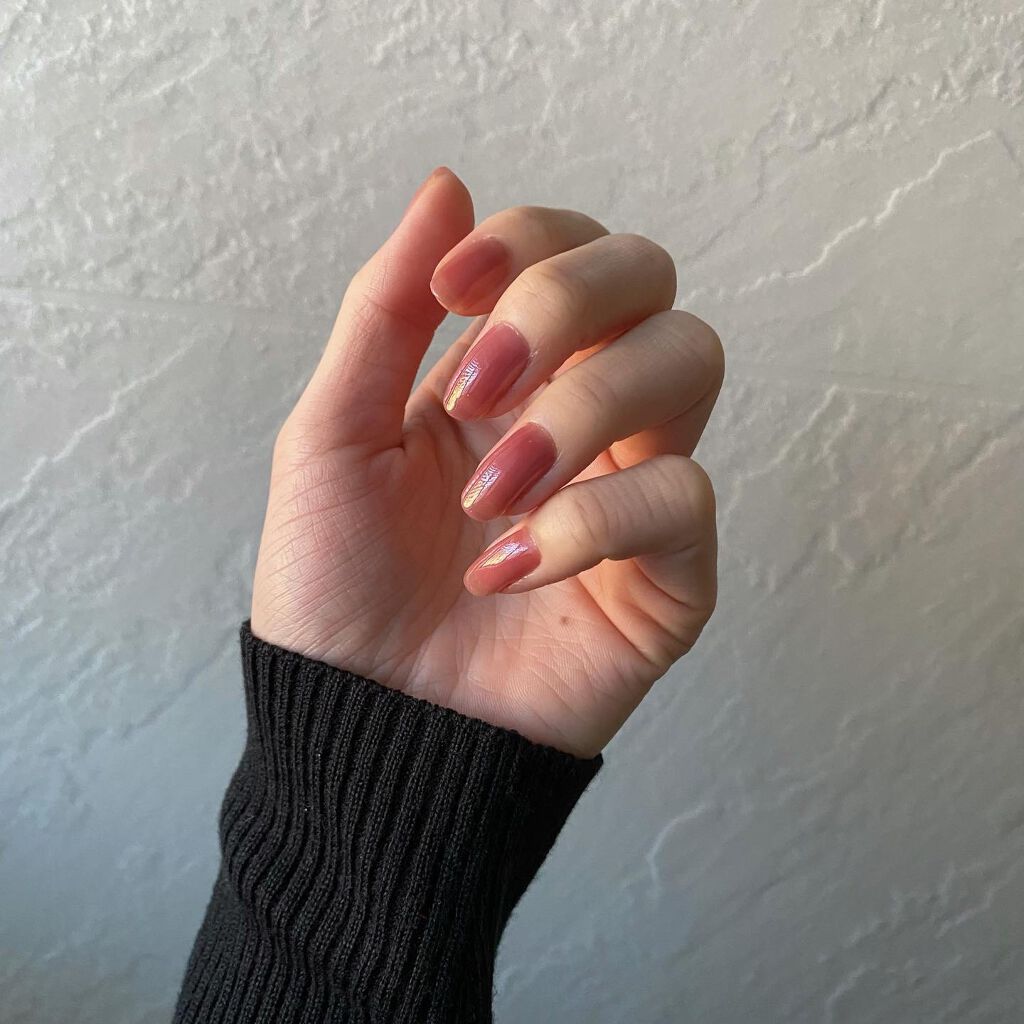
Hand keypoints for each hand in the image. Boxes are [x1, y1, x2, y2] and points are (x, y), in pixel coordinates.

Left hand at [250, 167, 722, 757]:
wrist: (365, 728)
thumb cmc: (338, 587)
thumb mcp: (333, 436)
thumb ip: (384, 312)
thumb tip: (447, 185)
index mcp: (504, 374)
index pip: (567, 247)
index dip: (526, 243)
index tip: (450, 293)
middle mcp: (582, 412)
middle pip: (649, 277)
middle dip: (566, 302)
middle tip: (479, 385)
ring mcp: (632, 485)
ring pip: (688, 362)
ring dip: (581, 407)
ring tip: (491, 491)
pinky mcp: (670, 573)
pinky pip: (680, 497)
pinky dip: (590, 520)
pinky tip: (510, 569)